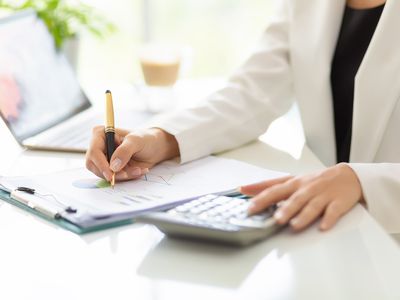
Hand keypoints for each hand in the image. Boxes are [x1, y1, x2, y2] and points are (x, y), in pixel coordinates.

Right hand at [85, 127, 178, 181]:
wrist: (155, 148)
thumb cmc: (145, 139)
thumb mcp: (136, 141)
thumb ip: (124, 151)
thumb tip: (113, 166)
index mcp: (101, 134)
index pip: (94, 151)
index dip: (101, 164)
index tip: (111, 174)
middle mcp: (100, 147)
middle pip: (94, 166)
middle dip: (111, 173)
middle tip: (126, 175)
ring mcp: (104, 159)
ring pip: (104, 174)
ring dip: (122, 176)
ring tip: (137, 170)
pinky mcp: (111, 169)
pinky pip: (114, 178)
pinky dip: (126, 177)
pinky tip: (138, 171)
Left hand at [240, 164, 362, 230]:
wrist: (347, 175)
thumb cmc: (315, 180)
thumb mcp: (292, 180)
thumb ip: (270, 185)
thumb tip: (246, 189)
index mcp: (294, 183)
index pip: (275, 189)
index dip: (262, 198)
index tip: (249, 207)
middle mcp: (307, 188)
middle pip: (294, 199)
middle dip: (285, 209)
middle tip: (275, 219)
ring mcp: (323, 195)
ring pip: (312, 205)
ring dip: (303, 215)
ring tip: (294, 225)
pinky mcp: (339, 202)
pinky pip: (334, 211)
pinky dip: (329, 219)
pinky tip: (323, 226)